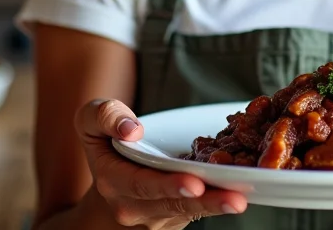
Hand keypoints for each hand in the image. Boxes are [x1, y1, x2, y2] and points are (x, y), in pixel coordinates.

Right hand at [75, 98, 248, 228]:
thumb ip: (105, 116)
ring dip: (217, 205)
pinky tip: (242, 193)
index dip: (169, 184)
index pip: (142, 185)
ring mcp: (157, 216)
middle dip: (205, 201)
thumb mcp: (91, 121)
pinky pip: (198, 209)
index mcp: (113, 181)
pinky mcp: (177, 216)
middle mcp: (135, 206)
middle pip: (173, 203)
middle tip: (234, 199)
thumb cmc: (104, 143)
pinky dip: (219, 201)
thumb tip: (131, 129)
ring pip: (190, 210)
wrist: (107, 184)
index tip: (193, 181)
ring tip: (241, 200)